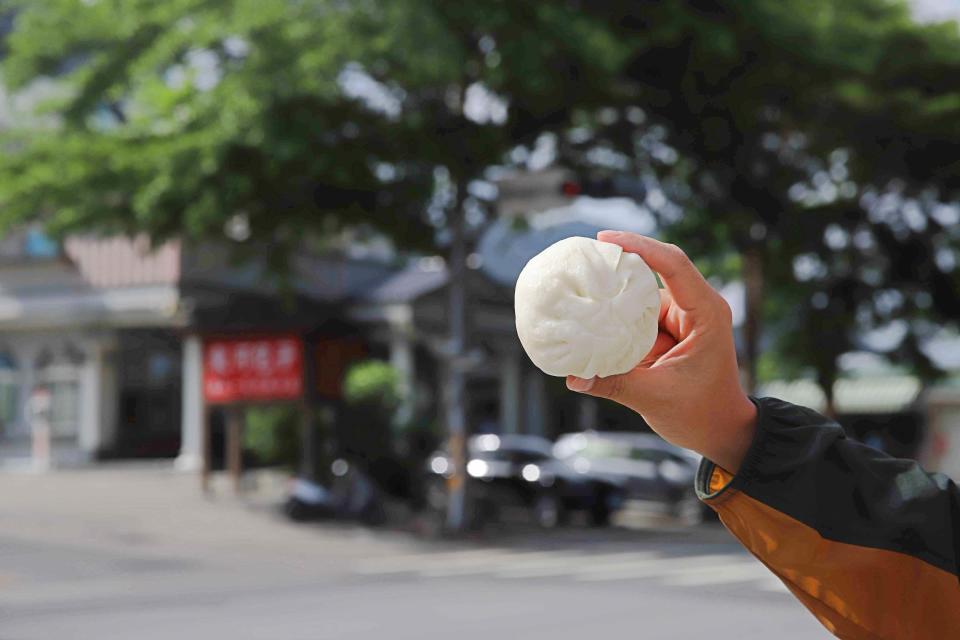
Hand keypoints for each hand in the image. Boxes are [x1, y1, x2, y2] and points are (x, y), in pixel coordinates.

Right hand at [566, 231, 756, 472]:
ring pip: (642, 295)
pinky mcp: (669, 332)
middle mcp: (697, 308)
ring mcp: (682, 319)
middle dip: (620, 263)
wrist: (722, 432)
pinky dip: (617, 316)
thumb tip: (573, 377)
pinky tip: (590, 314)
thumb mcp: (656, 398)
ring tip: (580, 286)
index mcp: (706, 313)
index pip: (674, 264)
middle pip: (656, 270)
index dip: (640, 246)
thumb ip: (614, 384)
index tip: (604, 239)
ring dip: (615, 294)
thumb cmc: (702, 415)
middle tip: (582, 258)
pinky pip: (639, 315)